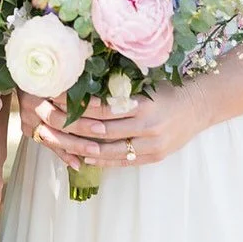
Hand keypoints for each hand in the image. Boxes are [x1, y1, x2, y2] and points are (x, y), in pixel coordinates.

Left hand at [20, 82, 211, 169]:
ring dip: (73, 144)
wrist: (201, 106)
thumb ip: (119, 85)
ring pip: (103, 150)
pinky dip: (96, 159)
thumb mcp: (146, 81)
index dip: (74, 104)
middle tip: (41, 116)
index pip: (101, 107)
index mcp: (144, 104)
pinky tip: (76, 154)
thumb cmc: (169, 88)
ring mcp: (149, 146)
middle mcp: (146, 128)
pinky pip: (118, 162)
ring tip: (50, 136)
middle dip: (65, 125)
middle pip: (97, 131)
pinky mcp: (151, 158)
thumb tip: (82, 80)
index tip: (52, 96)